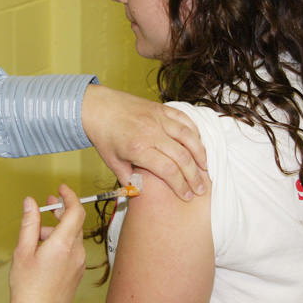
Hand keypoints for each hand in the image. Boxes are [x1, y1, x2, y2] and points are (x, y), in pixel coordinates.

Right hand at [8, 186, 85, 302]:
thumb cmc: (27, 288)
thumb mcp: (23, 251)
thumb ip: (29, 224)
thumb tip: (30, 203)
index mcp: (63, 244)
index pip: (75, 211)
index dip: (70, 196)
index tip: (61, 189)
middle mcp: (76, 253)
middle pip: (74, 223)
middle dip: (60, 212)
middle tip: (47, 206)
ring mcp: (79, 265)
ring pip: (71, 238)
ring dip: (56, 232)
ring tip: (34, 241)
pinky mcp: (77, 274)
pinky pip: (72, 251)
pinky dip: (60, 245)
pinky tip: (42, 255)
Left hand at [81, 84, 206, 200]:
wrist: (96, 106)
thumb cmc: (103, 134)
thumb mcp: (112, 162)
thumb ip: (129, 179)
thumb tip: (142, 192)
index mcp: (138, 148)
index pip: (168, 170)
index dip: (181, 185)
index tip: (187, 195)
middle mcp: (151, 133)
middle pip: (182, 157)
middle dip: (194, 175)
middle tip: (201, 188)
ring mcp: (158, 118)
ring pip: (188, 136)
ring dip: (200, 153)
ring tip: (206, 168)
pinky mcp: (161, 109)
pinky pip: (184, 119)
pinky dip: (194, 131)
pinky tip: (198, 143)